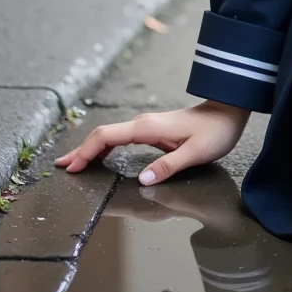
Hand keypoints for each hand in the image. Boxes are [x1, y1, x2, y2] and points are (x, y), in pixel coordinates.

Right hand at [54, 100, 249, 186]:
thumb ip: (169, 165)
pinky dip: (106, 148)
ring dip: (91, 149)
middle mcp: (144, 124)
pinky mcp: (153, 130)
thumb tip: (142, 180)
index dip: (87, 151)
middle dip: (81, 150)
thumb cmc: (215, 131)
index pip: (108, 136)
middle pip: (104, 135)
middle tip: (61, 167)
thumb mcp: (196, 152)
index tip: (72, 167)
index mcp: (149, 128)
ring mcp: (148, 126)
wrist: (229, 111)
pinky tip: (102, 158)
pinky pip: (121, 138)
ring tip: (74, 165)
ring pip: (111, 136)